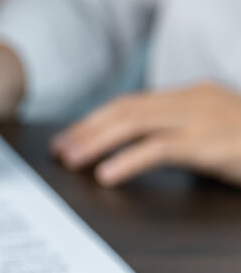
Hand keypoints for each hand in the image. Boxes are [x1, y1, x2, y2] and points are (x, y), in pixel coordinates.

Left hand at [51, 83, 240, 186]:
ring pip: (136, 124)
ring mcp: (204, 119)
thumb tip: (134, 153)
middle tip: (58, 151)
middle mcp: (194, 101)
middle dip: (87, 130)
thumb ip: (178, 140)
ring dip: (97, 143)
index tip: (68, 139)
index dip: (94, 121)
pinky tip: (107, 175)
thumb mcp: (214, 139)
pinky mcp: (213, 143)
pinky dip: (128, 161)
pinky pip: (160, 149)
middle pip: (126, 110)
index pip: (131, 104)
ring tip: (71, 162)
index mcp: (192, 97)